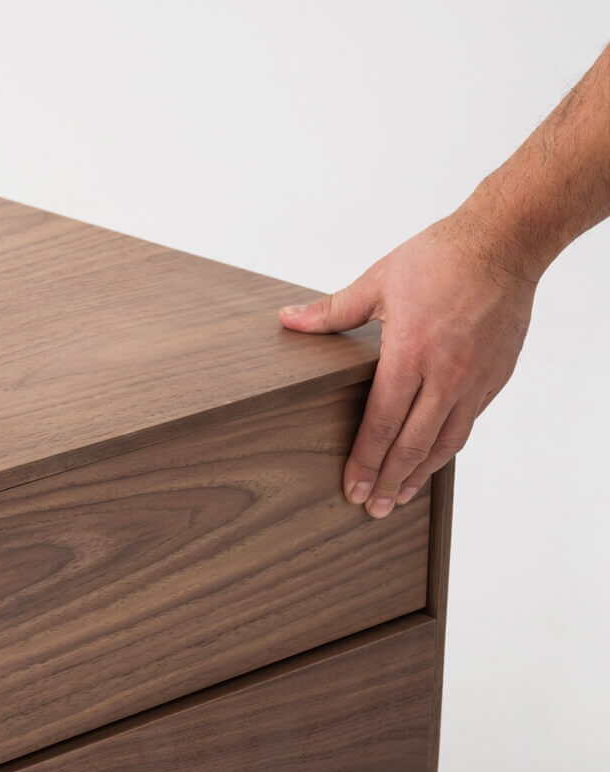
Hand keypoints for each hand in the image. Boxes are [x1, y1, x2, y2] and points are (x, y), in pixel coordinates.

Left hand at [279, 211, 538, 518]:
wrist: (504, 243)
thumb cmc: (439, 258)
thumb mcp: (377, 281)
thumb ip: (331, 312)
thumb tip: (287, 321)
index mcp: (410, 354)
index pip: (382, 423)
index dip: (365, 461)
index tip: (350, 487)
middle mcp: (446, 375)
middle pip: (413, 445)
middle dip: (388, 481)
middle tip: (369, 508)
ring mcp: (475, 380)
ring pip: (445, 442)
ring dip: (419, 474)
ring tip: (396, 496)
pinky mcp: (495, 377)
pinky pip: (467, 424)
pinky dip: (445, 448)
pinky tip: (429, 460)